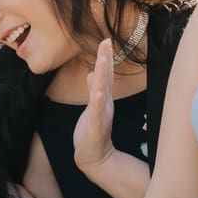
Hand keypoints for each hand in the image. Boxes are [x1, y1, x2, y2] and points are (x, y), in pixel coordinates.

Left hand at [74, 41, 116, 171]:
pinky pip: (96, 113)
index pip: (104, 75)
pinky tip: (98, 93)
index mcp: (102, 99)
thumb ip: (93, 89)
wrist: (93, 156)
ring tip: (102, 60)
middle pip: (105, 79)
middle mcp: (104, 104)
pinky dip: (98, 103)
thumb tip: (93, 72)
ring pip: (101, 92)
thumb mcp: (92, 106)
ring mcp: (101, 115)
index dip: (105, 58)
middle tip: (106, 42)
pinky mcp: (95, 128)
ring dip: (103, 77)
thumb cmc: (92, 131)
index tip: (105, 40)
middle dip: (105, 60)